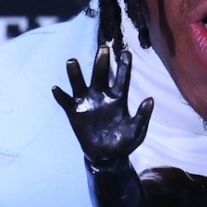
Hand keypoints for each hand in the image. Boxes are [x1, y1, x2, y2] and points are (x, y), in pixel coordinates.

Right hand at [53, 46, 151, 162]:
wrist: (107, 157)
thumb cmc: (124, 143)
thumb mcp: (137, 131)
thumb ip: (142, 116)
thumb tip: (150, 99)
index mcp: (118, 98)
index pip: (122, 78)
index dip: (124, 65)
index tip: (126, 52)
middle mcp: (101, 95)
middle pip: (100, 75)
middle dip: (101, 62)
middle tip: (103, 48)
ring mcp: (87, 103)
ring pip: (80, 84)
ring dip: (75, 73)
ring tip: (71, 61)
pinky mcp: (74, 112)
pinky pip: (66, 102)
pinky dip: (60, 96)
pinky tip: (56, 88)